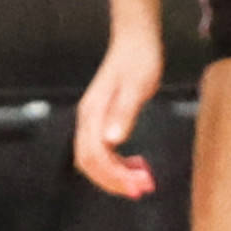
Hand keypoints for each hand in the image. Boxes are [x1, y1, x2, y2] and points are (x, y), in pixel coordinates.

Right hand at [70, 21, 165, 195]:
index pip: (94, 156)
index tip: (137, 187)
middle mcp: (88, 120)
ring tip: (143, 180)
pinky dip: (119, 164)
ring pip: (95, 160)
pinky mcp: (102, 120)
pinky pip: (104, 151)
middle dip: (114, 181)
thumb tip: (113, 140)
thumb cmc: (138, 60)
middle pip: (89, 163)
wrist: (135, 40)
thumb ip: (124, 113)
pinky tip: (137, 164)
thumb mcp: (137, 86)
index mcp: (93, 113)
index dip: (114, 176)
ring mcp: (93, 120)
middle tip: (142, 189)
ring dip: (116, 175)